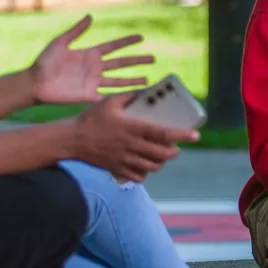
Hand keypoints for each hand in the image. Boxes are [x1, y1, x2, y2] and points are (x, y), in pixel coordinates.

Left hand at [29, 15, 152, 104]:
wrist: (35, 82)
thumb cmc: (44, 62)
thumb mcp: (60, 42)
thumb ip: (76, 31)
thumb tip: (90, 16)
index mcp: (89, 54)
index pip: (113, 47)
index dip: (126, 42)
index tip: (141, 38)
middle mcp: (95, 68)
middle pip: (121, 64)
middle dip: (137, 61)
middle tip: (152, 59)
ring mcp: (93, 83)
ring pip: (118, 81)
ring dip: (133, 81)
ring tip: (148, 80)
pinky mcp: (88, 96)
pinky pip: (107, 97)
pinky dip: (119, 98)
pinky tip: (131, 99)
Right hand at [68, 92, 194, 182]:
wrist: (72, 140)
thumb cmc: (91, 119)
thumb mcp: (109, 101)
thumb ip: (129, 96)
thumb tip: (146, 90)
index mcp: (133, 128)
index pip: (163, 133)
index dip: (181, 135)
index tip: (195, 135)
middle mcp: (132, 146)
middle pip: (162, 154)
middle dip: (174, 152)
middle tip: (176, 147)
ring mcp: (125, 160)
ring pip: (153, 166)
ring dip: (161, 162)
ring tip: (162, 155)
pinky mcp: (118, 169)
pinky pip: (139, 176)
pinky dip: (146, 173)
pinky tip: (145, 166)